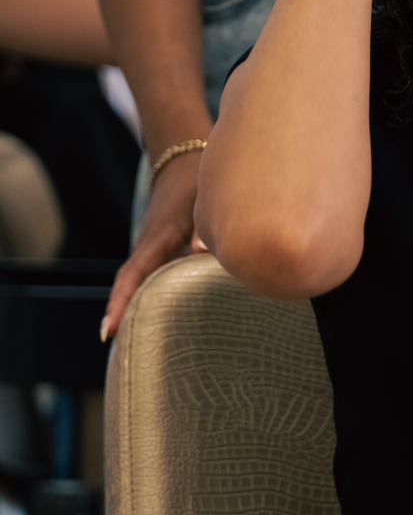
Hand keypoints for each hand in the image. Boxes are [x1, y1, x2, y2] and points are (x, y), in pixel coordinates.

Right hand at [100, 149, 202, 339]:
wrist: (183, 167)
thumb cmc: (196, 187)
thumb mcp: (200, 202)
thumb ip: (202, 228)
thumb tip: (200, 251)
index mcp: (156, 241)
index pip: (132, 276)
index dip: (120, 302)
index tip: (109, 328)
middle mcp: (149, 250)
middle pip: (131, 287)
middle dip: (122, 315)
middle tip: (118, 348)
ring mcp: (153, 252)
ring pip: (140, 285)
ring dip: (133, 309)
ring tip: (130, 345)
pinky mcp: (161, 252)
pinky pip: (150, 278)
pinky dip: (146, 297)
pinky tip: (150, 319)